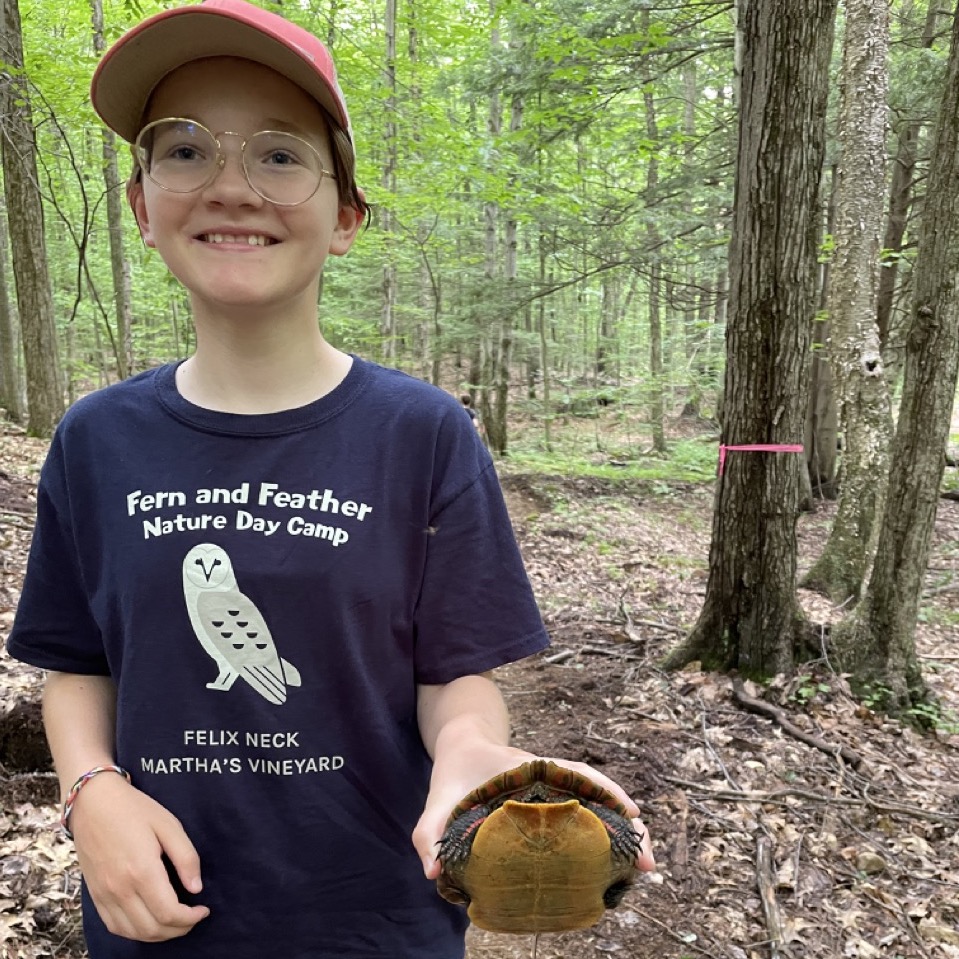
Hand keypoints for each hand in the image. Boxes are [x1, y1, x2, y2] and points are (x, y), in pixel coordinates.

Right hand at [69, 773, 209, 940]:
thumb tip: (196, 888)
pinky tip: (149, 921)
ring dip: (158, 935)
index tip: (204, 910)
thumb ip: (186, 857)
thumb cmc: (134, 809)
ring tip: (175, 922)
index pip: (169, 913)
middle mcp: (120, 889)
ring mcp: (104, 895)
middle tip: (193, 918)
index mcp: (142, 871)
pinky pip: (115, 927)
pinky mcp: (95, 896)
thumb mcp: (169, 824)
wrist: (93, 802)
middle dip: (178, 930)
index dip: (190, 919)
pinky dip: (135, 932)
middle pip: (152, 929)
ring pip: (133, 933)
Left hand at [412, 745, 654, 878]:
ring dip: (622, 834)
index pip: (578, 774)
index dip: (607, 792)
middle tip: (648, 862)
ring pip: (599, 809)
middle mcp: (551, 780)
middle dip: (627, 824)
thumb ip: (430, 830)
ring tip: (642, 869)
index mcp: (532, 769)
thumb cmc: (454, 771)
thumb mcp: (437, 798)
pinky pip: (585, 820)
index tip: (632, 814)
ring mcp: (554, 794)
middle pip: (600, 795)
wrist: (460, 748)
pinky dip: (604, 838)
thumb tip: (434, 872)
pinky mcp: (550, 810)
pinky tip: (612, 867)